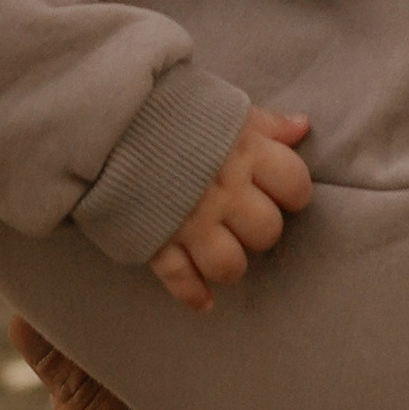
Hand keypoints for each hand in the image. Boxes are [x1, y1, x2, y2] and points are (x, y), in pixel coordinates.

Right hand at [149, 106, 313, 310]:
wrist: (106, 116)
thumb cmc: (170, 108)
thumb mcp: (223, 108)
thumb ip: (265, 124)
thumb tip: (302, 126)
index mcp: (244, 154)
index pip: (295, 185)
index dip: (293, 193)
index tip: (281, 192)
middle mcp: (223, 192)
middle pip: (266, 232)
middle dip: (260, 230)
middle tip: (244, 220)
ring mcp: (190, 221)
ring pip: (230, 265)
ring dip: (230, 265)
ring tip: (222, 254)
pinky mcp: (156, 240)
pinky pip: (181, 281)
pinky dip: (194, 295)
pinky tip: (204, 301)